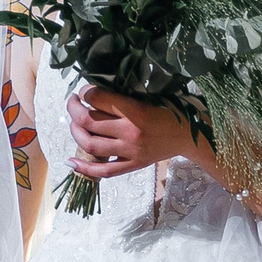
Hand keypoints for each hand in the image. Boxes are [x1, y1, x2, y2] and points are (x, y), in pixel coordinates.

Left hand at [67, 87, 203, 181]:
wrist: (190, 134)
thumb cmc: (170, 110)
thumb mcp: (148, 96)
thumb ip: (123, 97)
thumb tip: (92, 93)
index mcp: (135, 110)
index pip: (97, 99)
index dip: (84, 92)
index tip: (84, 91)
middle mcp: (130, 132)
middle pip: (88, 121)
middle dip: (73, 109)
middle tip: (74, 103)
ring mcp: (130, 151)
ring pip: (90, 144)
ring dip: (75, 132)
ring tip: (74, 124)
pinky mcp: (133, 165)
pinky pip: (104, 170)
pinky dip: (84, 168)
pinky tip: (71, 161)